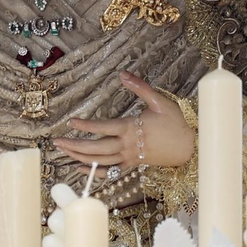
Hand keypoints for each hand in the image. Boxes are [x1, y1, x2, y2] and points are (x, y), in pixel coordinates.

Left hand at [55, 71, 193, 171]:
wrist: (189, 146)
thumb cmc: (175, 122)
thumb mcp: (159, 101)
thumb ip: (140, 87)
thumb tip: (123, 74)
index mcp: (131, 128)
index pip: (103, 128)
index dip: (86, 126)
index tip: (71, 122)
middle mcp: (127, 145)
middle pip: (96, 148)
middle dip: (75, 145)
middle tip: (57, 141)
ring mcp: (129, 157)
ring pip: (100, 161)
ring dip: (80, 157)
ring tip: (63, 151)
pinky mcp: (132, 165)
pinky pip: (110, 171)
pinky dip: (94, 171)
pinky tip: (80, 168)